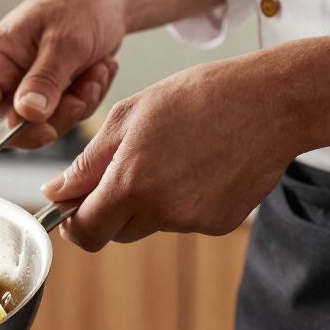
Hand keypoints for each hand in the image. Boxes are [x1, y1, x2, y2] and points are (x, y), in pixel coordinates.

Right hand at [0, 0, 123, 148]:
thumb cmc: (82, 3)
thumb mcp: (67, 42)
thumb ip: (45, 80)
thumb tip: (26, 115)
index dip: (4, 133)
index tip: (47, 127)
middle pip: (13, 128)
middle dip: (56, 116)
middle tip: (84, 91)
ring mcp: (18, 86)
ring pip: (41, 125)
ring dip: (77, 105)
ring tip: (96, 72)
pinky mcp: (40, 92)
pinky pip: (59, 116)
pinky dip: (84, 100)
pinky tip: (96, 72)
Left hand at [41, 54, 300, 250]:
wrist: (273, 102)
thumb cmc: (198, 98)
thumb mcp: (127, 118)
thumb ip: (86, 163)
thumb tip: (55, 193)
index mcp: (131, 184)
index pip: (85, 231)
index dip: (73, 223)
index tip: (71, 207)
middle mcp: (162, 211)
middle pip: (115, 232)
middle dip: (109, 209)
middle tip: (125, 167)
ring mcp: (194, 221)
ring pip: (149, 224)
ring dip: (146, 202)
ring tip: (171, 156)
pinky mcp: (220, 223)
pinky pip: (183, 221)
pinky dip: (181, 201)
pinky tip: (199, 166)